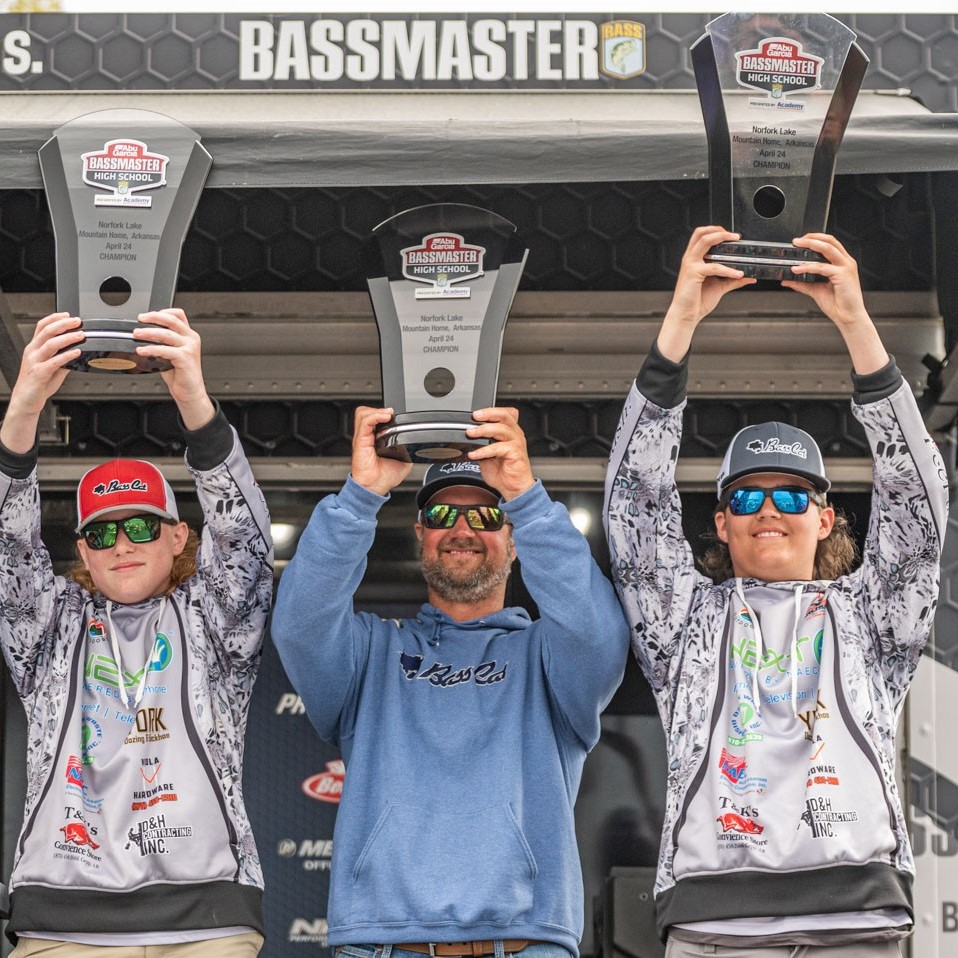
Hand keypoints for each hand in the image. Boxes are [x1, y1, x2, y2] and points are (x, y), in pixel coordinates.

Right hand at [0, 312, 82, 453]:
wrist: (26, 400)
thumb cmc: (38, 384)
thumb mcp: (52, 368)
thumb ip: (63, 359)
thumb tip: (77, 352)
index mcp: (34, 348)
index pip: (42, 327)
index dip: (54, 318)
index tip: (67, 314)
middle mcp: (32, 352)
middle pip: (47, 331)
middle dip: (64, 324)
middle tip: (78, 322)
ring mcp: (35, 362)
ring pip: (50, 344)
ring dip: (68, 338)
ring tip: (81, 335)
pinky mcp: (39, 373)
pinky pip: (54, 362)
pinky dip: (67, 355)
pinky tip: (77, 352)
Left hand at [134, 309, 213, 429]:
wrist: (189, 391)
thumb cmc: (180, 374)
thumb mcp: (170, 353)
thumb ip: (162, 342)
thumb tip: (144, 334)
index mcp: (189, 335)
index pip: (178, 315)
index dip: (163, 311)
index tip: (148, 315)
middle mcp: (191, 339)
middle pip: (172, 320)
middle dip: (153, 317)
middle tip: (140, 319)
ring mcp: (189, 348)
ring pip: (166, 334)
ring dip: (148, 333)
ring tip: (136, 334)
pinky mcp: (185, 358)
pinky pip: (165, 349)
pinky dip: (151, 349)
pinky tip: (142, 350)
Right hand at [350, 406, 412, 495]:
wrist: (374, 488)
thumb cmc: (383, 478)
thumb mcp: (404, 461)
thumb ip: (408, 449)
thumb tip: (416, 445)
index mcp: (374, 440)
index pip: (373, 418)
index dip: (382, 413)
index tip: (394, 414)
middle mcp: (366, 437)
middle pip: (365, 412)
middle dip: (378, 409)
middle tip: (390, 414)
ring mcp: (362, 438)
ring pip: (363, 414)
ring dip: (377, 411)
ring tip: (387, 414)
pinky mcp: (360, 442)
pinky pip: (364, 422)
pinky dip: (375, 416)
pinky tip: (384, 417)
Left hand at [466, 407, 534, 500]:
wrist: (513, 488)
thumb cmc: (503, 472)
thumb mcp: (487, 454)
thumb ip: (481, 443)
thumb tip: (468, 437)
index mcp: (510, 432)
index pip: (505, 413)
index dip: (492, 410)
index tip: (476, 413)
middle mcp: (515, 434)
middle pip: (504, 416)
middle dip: (488, 413)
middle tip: (474, 417)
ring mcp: (517, 443)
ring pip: (501, 429)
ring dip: (483, 430)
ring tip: (470, 433)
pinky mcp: (516, 453)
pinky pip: (499, 447)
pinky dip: (484, 450)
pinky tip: (474, 454)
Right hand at [658, 226, 755, 360]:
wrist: (686, 315)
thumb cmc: (698, 301)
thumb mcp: (719, 287)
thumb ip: (733, 280)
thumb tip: (749, 276)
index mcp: (694, 259)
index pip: (701, 235)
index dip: (716, 231)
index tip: (731, 236)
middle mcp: (690, 258)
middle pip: (701, 232)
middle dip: (719, 230)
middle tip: (735, 236)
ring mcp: (690, 264)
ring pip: (705, 241)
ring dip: (722, 238)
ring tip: (737, 241)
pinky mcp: (693, 273)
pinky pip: (714, 267)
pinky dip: (728, 269)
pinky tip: (739, 274)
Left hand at [783, 234, 888, 374]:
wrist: (847, 317)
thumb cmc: (837, 304)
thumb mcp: (816, 290)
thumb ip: (802, 283)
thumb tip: (787, 280)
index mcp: (842, 263)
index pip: (830, 243)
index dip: (816, 238)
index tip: (801, 240)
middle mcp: (846, 262)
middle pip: (830, 241)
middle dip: (812, 237)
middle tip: (796, 240)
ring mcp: (846, 267)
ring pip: (828, 248)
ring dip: (810, 245)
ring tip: (796, 246)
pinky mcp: (843, 275)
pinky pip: (822, 267)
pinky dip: (807, 267)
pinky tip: (796, 269)